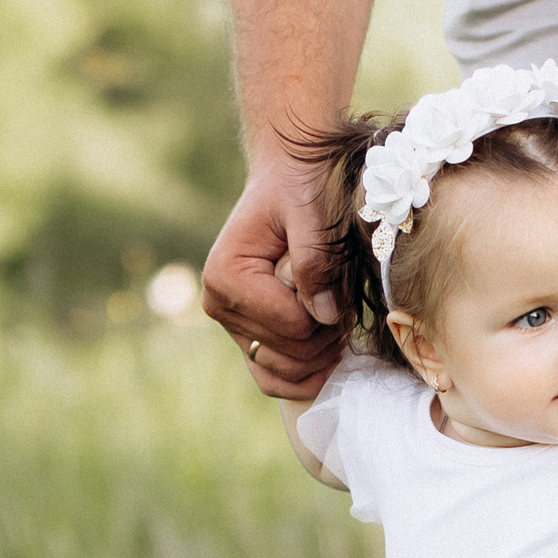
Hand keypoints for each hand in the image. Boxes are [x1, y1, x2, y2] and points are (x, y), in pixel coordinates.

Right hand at [201, 161, 348, 399]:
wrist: (286, 179)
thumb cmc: (299, 188)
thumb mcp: (310, 212)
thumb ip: (315, 260)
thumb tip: (323, 316)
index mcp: (226, 276)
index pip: (294, 326)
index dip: (327, 311)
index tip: (333, 278)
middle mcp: (219, 305)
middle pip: (292, 354)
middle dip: (326, 333)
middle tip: (337, 294)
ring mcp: (231, 323)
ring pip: (285, 374)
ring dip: (321, 352)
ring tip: (329, 309)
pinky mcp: (246, 334)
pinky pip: (272, 379)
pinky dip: (306, 375)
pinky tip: (329, 350)